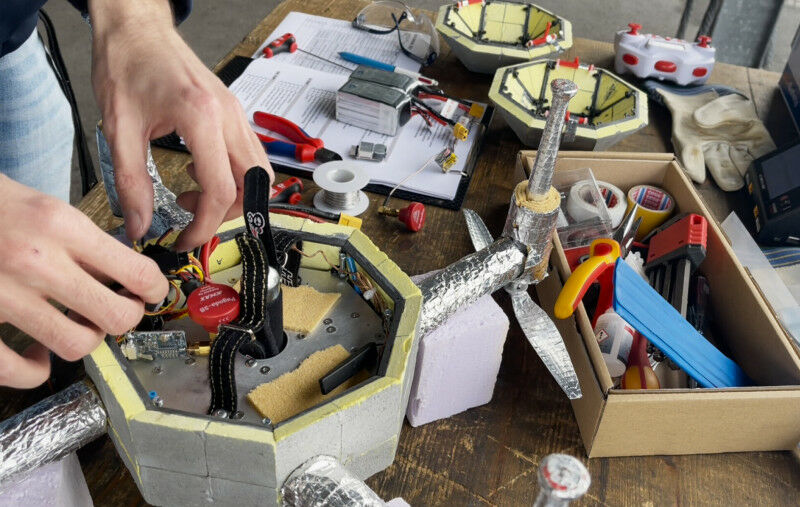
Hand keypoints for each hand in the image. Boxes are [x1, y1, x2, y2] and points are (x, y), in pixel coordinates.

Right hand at [0, 176, 167, 387]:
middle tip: (118, 309)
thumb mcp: (45, 205)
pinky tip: (36, 355)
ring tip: (77, 325)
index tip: (151, 291)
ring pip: (75, 344)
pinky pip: (14, 369)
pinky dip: (33, 370)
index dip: (154, 288)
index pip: (136, 272)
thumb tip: (122, 274)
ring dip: (84, 339)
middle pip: (116, 316)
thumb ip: (84, 241)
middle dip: (126, 316)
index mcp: (59, 226)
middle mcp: (35, 262)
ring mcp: (2, 295)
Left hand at [89, 0, 272, 250]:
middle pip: (253, 185)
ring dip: (233, 196)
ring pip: (259, 172)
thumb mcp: (119, 128)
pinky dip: (232, 176)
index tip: (184, 241)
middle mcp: (229, 116)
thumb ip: (131, 182)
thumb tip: (140, 225)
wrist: (137, 29)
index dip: (205, 225)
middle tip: (190, 222)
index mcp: (202, 118)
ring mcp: (236, 113)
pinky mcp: (233, 113)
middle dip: (226, 214)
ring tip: (192, 198)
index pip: (221, 189)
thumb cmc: (126, 66)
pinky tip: (197, 172)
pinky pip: (249, 155)